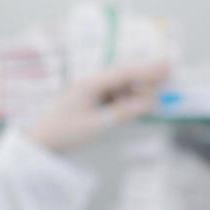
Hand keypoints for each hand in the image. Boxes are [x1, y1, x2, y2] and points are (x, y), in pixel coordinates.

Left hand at [26, 62, 170, 152]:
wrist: (40, 142)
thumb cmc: (65, 133)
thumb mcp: (97, 125)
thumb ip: (124, 113)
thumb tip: (150, 103)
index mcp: (91, 83)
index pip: (125, 73)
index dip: (148, 69)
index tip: (168, 66)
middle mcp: (92, 82)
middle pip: (124, 75)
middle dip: (146, 76)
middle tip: (169, 73)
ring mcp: (91, 90)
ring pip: (121, 85)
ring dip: (137, 90)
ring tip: (154, 96)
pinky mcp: (91, 100)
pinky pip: (115, 94)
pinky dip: (128, 98)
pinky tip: (137, 105)